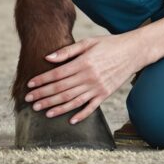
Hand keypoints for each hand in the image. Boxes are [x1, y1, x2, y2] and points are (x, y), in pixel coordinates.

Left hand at [24, 32, 149, 123]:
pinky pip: (91, 107)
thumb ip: (68, 50)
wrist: (133, 51)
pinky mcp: (105, 94)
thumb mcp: (88, 42)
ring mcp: (98, 87)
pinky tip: (70, 121)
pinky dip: (80, 115)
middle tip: (30, 101)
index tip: (29, 86)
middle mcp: (89, 77)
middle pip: (61, 89)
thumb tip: (48, 57)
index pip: (57, 74)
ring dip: (56, 107)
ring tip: (42, 111)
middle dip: (43, 95)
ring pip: (73, 100)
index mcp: (83, 63)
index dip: (42, 81)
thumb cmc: (109, 44)